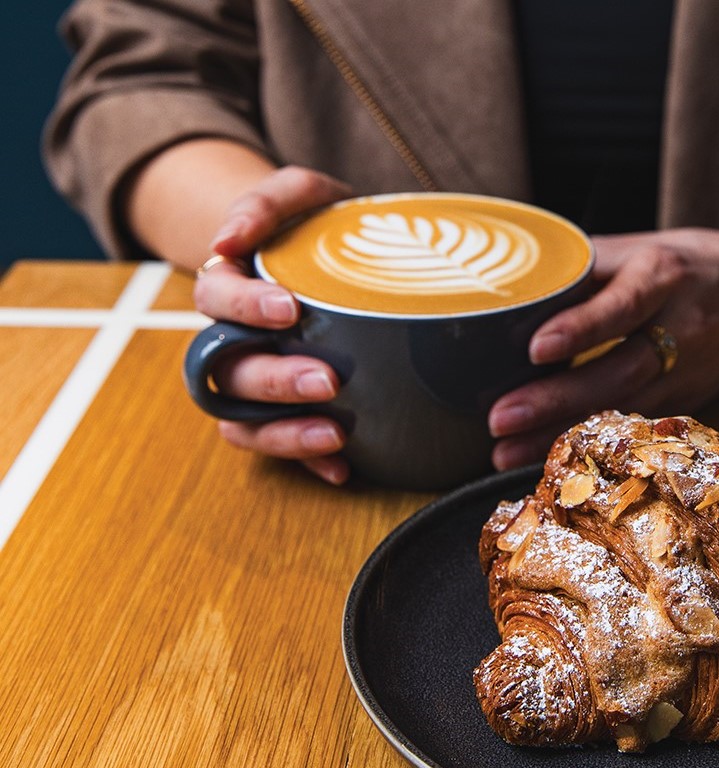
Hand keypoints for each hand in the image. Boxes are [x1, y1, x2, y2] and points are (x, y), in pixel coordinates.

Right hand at [193, 166, 354, 483]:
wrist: (326, 255)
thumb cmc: (311, 222)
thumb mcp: (298, 192)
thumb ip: (268, 200)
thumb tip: (230, 238)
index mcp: (228, 285)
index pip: (216, 297)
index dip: (245, 306)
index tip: (290, 308)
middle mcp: (231, 340)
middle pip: (228, 371)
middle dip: (275, 380)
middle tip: (327, 380)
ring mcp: (253, 380)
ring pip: (241, 420)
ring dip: (284, 432)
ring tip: (335, 434)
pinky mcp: (283, 409)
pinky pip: (278, 444)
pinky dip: (306, 460)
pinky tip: (343, 466)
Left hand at [487, 218, 718, 469]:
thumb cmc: (692, 263)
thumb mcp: (643, 247)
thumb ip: (585, 267)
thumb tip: (512, 286)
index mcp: (666, 277)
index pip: (623, 305)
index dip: (581, 327)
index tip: (535, 347)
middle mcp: (680, 329)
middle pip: (617, 371)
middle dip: (555, 400)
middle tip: (498, 419)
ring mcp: (685, 373)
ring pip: (620, 409)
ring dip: (560, 434)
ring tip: (502, 453)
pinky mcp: (685, 402)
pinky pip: (632, 427)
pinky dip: (587, 445)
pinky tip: (545, 459)